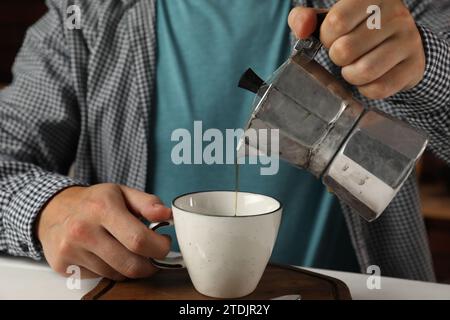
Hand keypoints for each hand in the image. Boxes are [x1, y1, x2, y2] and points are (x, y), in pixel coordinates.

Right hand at [36, 184, 171, 280]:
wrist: (53, 210)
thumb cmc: (93, 201)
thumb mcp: (122, 193)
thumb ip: (148, 203)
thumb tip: (167, 214)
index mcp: (102, 208)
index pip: (138, 240)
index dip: (159, 247)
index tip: (164, 244)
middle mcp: (83, 230)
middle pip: (130, 264)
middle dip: (150, 264)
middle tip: (154, 255)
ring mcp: (71, 250)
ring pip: (117, 274)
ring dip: (131, 267)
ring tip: (130, 251)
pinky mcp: (63, 265)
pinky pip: (100, 277)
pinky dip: (111, 270)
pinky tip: (108, 255)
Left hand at [288, 0, 425, 99]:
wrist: (401, 43)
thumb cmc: (358, 30)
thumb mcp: (332, 19)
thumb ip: (306, 20)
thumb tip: (301, 29)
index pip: (336, 22)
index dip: (327, 38)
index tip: (333, 39)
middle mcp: (395, 14)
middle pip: (345, 50)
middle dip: (337, 59)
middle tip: (344, 55)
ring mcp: (408, 40)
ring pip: (364, 71)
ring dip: (351, 76)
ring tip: (354, 68)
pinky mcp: (414, 66)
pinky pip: (379, 88)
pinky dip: (366, 89)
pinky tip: (368, 79)